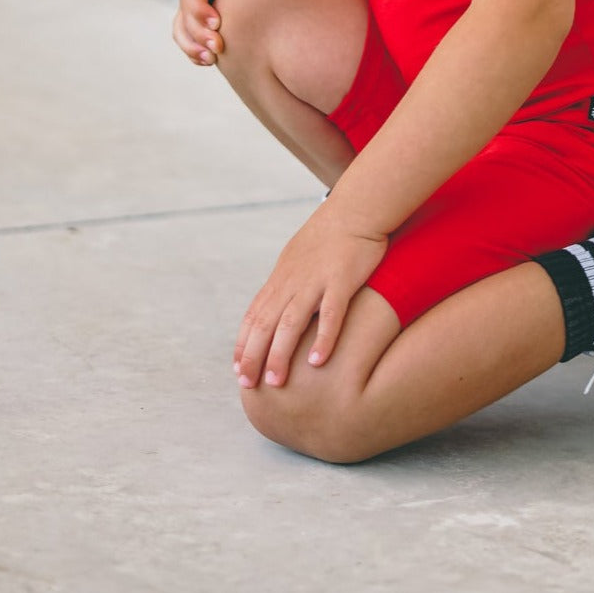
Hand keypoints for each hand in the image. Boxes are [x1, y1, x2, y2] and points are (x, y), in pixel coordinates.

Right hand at [172, 0, 259, 65]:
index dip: (198, 7)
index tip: (217, 24)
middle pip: (186, 10)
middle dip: (198, 30)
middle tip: (218, 46)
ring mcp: (196, 6)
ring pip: (182, 27)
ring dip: (193, 44)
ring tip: (213, 58)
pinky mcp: (199, 24)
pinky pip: (187, 40)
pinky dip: (194, 51)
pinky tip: (210, 61)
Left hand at [234, 206, 387, 388]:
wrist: (356, 208)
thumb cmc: (331, 233)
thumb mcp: (299, 256)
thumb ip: (288, 281)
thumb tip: (279, 305)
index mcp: (282, 277)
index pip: (253, 315)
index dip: (243, 344)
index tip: (237, 369)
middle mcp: (292, 281)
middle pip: (265, 323)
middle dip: (253, 355)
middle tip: (247, 384)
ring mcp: (315, 280)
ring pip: (290, 322)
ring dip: (280, 353)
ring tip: (275, 381)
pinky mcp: (341, 280)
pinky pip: (330, 313)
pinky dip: (322, 338)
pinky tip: (317, 361)